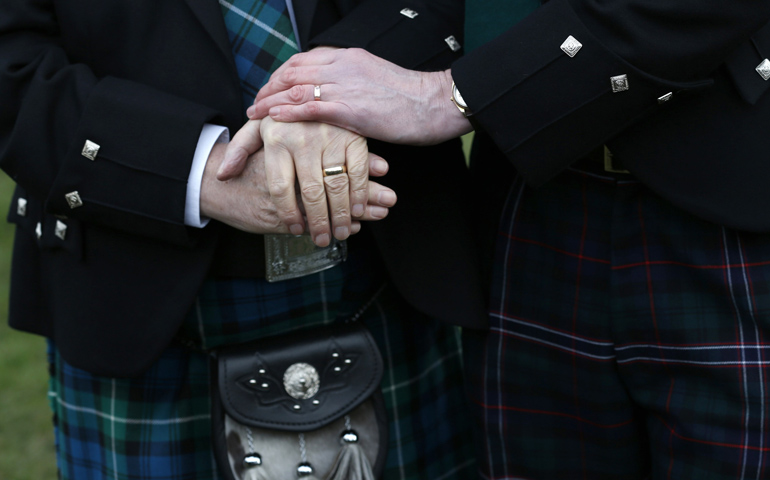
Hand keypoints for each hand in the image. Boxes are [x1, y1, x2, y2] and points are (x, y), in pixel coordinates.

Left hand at [216, 119, 395, 245]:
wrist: (318, 85)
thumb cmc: (285, 115)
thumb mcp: (258, 126)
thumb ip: (239, 150)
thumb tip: (223, 176)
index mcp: (276, 138)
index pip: (280, 187)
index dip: (288, 213)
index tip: (295, 228)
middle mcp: (303, 138)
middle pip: (310, 192)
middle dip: (317, 221)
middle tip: (321, 239)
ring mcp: (331, 137)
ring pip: (335, 186)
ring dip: (340, 215)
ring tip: (340, 233)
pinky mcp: (353, 137)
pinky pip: (357, 173)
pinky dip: (359, 195)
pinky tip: (356, 211)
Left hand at [248, 48, 472, 144]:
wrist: (433, 103)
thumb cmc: (410, 97)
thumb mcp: (376, 78)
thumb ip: (353, 80)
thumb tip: (336, 92)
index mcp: (348, 58)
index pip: (303, 60)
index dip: (281, 75)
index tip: (271, 89)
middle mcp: (342, 67)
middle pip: (292, 71)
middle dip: (269, 87)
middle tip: (256, 104)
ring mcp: (344, 87)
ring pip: (295, 88)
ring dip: (270, 101)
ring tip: (254, 114)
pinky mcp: (350, 110)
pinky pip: (310, 108)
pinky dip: (287, 112)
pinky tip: (272, 119)